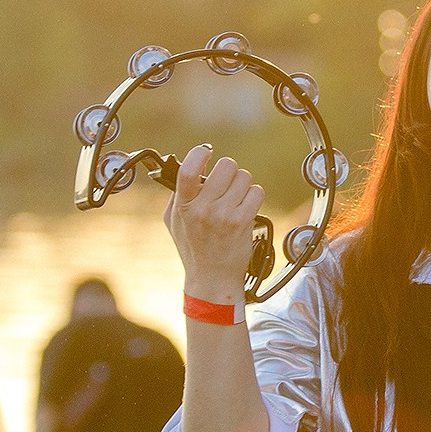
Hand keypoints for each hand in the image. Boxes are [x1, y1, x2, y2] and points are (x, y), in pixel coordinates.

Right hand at [164, 143, 263, 301]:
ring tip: (235, 200)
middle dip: (229, 172)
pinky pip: (256, 192)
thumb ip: (177, 195)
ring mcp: (223, 215)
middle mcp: (202, 209)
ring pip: (244, 178)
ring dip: (243, 186)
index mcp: (183, 205)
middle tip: (226, 184)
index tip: (206, 152)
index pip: (188, 170)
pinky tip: (245, 208)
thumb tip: (188, 167)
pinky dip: (254, 197)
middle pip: (226, 166)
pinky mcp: (242, 222)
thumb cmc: (194, 248)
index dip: (200, 153)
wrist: (212, 278)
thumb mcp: (174, 221)